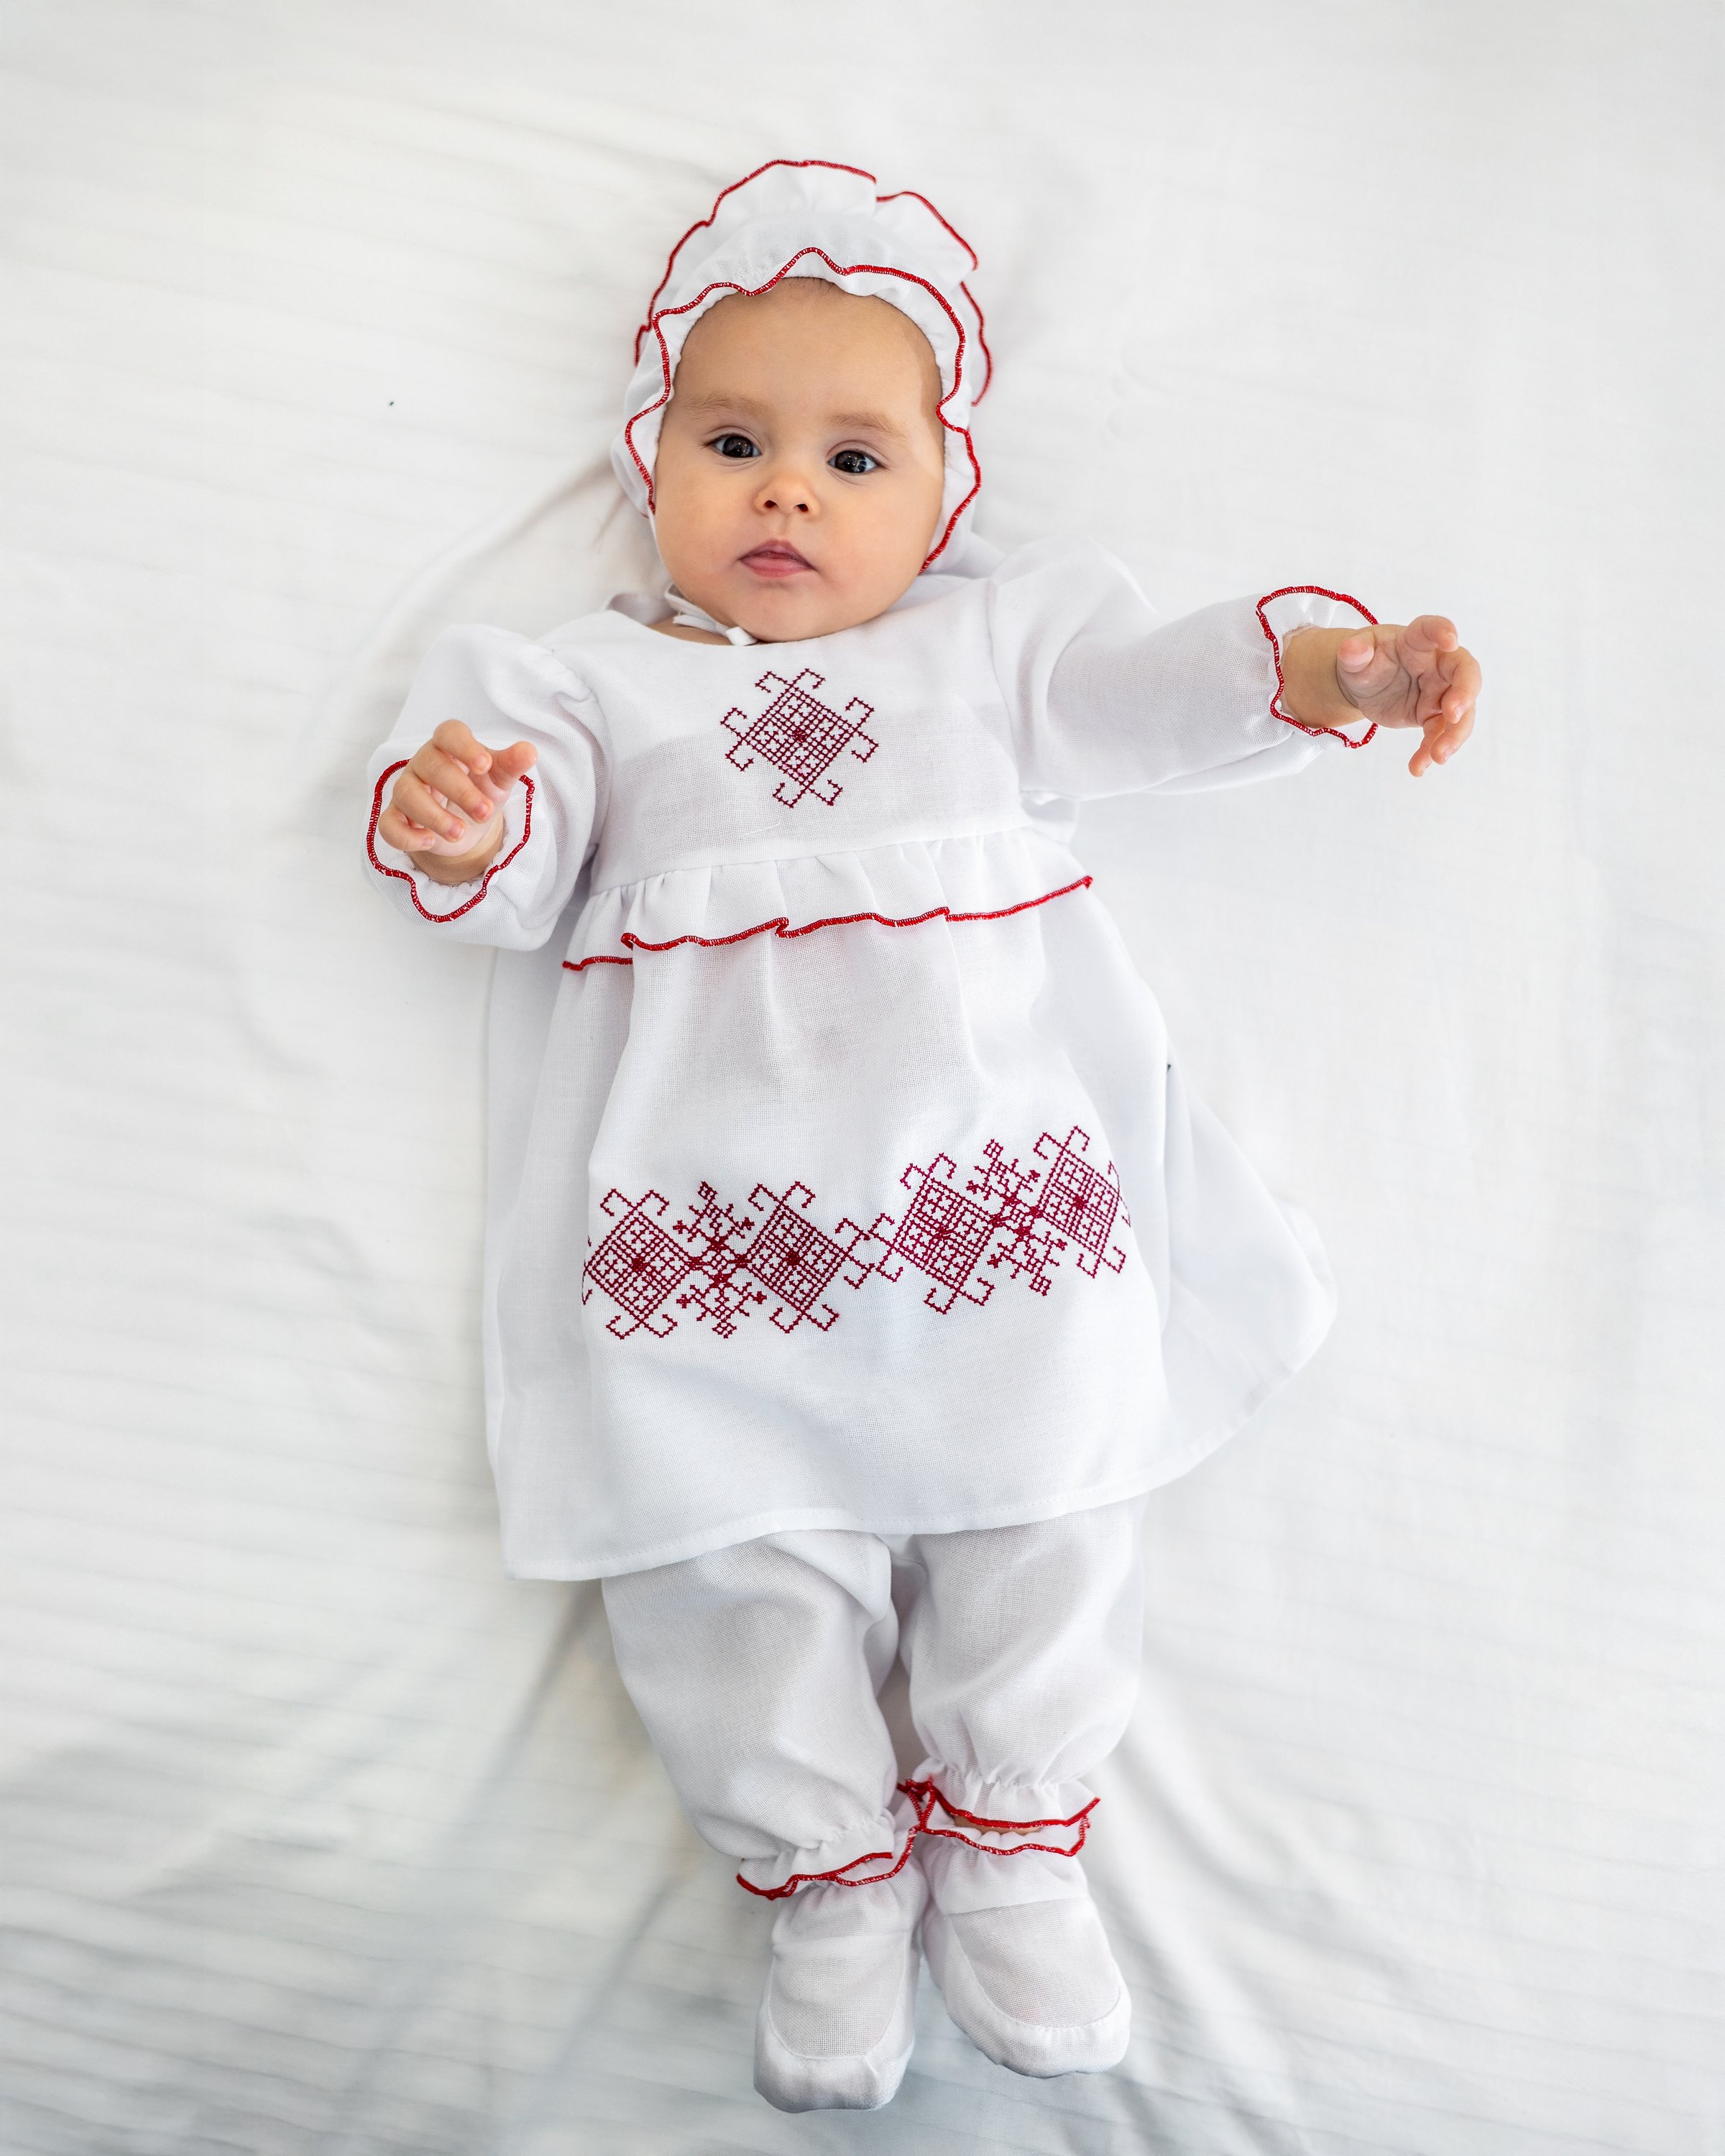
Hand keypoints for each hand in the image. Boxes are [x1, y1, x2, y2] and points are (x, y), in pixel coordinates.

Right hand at [378, 721, 537, 881]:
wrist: (465, 821)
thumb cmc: (480, 788)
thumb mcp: (499, 779)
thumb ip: (512, 765)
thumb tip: (529, 751)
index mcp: (449, 746)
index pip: (449, 733)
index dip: (464, 747)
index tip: (484, 765)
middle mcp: (424, 764)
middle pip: (431, 767)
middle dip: (459, 791)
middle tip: (485, 813)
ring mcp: (407, 789)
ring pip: (407, 794)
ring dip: (434, 816)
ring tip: (459, 833)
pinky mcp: (397, 817)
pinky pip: (389, 824)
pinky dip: (406, 836)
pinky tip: (429, 842)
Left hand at [1330, 616, 1479, 776]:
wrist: (1364, 685)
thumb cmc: (1365, 660)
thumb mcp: (1353, 655)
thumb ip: (1354, 652)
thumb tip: (1351, 649)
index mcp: (1416, 641)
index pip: (1432, 629)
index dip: (1443, 631)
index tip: (1450, 639)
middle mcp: (1436, 665)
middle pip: (1464, 674)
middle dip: (1465, 693)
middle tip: (1453, 714)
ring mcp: (1439, 691)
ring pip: (1460, 712)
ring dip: (1453, 735)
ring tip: (1438, 757)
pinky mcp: (1432, 715)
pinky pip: (1438, 735)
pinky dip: (1430, 752)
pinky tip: (1418, 768)